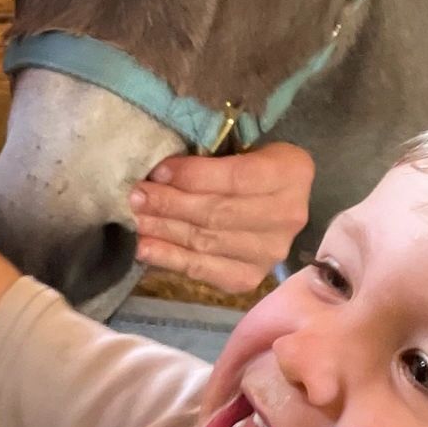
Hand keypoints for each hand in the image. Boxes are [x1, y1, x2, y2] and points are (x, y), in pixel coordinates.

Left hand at [129, 142, 313, 293]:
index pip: (235, 178)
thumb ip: (213, 158)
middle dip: (170, 204)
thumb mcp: (245, 149)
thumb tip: (161, 173)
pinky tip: (145, 248)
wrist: (278, 207)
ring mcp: (270, 252)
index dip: (192, 176)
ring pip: (205, 241)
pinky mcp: (249, 277)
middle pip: (217, 213)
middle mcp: (287, 217)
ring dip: (164, 230)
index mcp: (290, 173)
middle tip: (137, 196)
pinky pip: (202, 270)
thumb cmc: (254, 168)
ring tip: (137, 219)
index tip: (157, 172)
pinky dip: (169, 258)